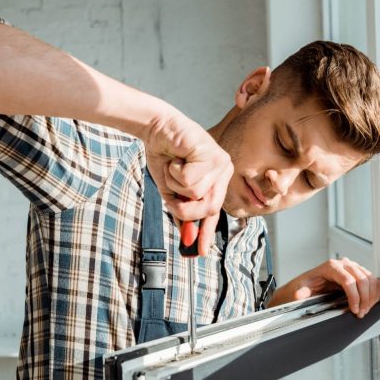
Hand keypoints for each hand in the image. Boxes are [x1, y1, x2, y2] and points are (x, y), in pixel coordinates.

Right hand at [142, 112, 233, 255]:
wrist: (155, 128)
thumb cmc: (165, 156)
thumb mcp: (172, 191)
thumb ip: (181, 212)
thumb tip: (187, 238)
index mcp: (217, 180)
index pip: (214, 212)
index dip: (206, 232)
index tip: (201, 251)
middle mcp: (224, 171)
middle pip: (207, 208)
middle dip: (184, 206)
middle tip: (171, 190)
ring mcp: (221, 162)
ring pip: (196, 195)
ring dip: (176, 184)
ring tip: (174, 167)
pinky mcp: (211, 154)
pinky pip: (190, 181)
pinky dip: (175, 172)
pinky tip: (176, 158)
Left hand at [269, 257, 379, 317]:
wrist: (310, 282)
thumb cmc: (307, 284)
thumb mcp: (301, 288)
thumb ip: (301, 292)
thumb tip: (300, 295)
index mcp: (331, 266)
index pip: (349, 280)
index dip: (354, 296)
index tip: (354, 309)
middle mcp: (344, 264)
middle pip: (362, 279)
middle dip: (364, 299)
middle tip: (361, 313)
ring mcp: (353, 267)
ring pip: (370, 279)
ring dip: (371, 297)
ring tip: (365, 310)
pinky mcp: (359, 273)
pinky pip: (373, 280)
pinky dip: (374, 292)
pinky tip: (370, 303)